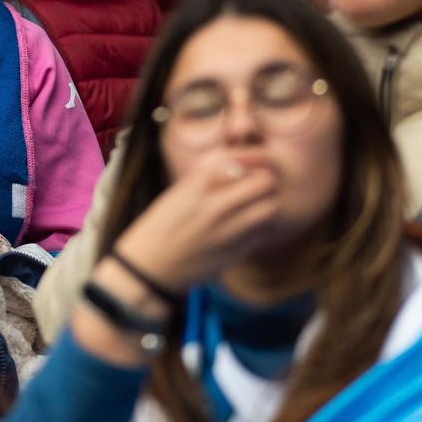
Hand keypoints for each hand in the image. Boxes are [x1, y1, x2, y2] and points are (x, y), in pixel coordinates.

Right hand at [107, 156, 284, 296]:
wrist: (150, 265)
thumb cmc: (164, 224)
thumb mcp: (180, 191)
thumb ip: (210, 176)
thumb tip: (243, 162)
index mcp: (197, 181)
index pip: (243, 157)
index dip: (258, 156)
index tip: (261, 160)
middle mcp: (214, 203)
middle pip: (265, 180)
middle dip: (268, 179)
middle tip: (262, 183)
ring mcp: (226, 229)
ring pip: (271, 207)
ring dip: (270, 203)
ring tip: (259, 204)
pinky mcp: (235, 252)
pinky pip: (264, 232)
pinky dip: (265, 226)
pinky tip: (254, 225)